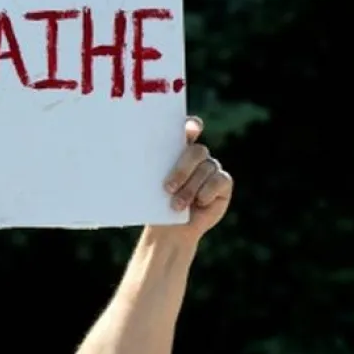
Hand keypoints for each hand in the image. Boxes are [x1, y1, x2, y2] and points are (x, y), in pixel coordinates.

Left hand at [160, 116, 232, 239]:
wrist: (169, 227)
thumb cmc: (156, 202)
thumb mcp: (148, 185)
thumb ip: (148, 169)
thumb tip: (130, 158)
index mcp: (176, 149)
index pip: (188, 128)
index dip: (191, 125)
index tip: (191, 129)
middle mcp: (196, 155)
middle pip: (196, 151)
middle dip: (182, 169)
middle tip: (167, 188)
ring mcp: (211, 167)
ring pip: (206, 168)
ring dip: (190, 188)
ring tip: (176, 205)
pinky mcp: (223, 182)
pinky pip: (219, 180)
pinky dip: (206, 192)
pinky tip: (199, 203)